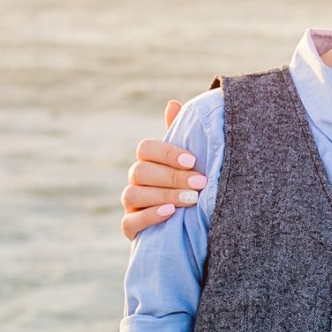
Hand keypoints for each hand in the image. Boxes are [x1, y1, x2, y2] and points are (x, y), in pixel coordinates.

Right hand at [122, 99, 203, 240]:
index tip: (193, 160)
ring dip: (164, 195)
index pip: (146, 149)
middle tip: (200, 183)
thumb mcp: (192, 162)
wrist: (195, 223)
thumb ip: (182, 135)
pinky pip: (130, 222)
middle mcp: (136, 180)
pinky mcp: (130, 228)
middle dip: (172, 177)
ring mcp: (131, 204)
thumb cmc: (193, 185)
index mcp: (149, 161)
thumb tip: (172, 103)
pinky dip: (149, 216)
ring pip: (133, 194)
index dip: (167, 153)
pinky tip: (170, 212)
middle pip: (141, 171)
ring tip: (191, 199)